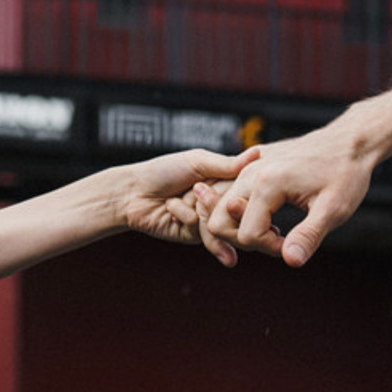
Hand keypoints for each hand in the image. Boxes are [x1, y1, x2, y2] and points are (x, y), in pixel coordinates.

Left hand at [106, 149, 256, 260]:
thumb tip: (257, 155)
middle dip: (217, 200)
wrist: (133, 192)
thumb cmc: (162, 171)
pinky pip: (198, 229)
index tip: (235, 183)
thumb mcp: (197, 161)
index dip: (243, 189)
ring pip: (219, 223)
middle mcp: (217, 203)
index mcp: (222, 183)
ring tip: (185, 196)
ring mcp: (206, 221)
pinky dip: (182, 214)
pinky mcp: (193, 236)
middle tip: (197, 189)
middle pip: (236, 210)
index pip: (247, 190)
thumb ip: (228, 165)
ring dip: (199, 209)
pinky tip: (170, 207)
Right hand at [215, 120, 377, 266]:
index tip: (293, 242)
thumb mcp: (334, 209)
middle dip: (243, 240)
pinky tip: (270, 218)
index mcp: (266, 183)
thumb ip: (308, 236)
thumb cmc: (345, 173)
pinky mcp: (251, 167)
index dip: (269, 248)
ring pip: (219, 209)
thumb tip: (291, 261)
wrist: (349, 142)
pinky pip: (229, 195)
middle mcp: (249, 173)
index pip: (247, 235)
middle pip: (218, 222)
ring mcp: (247, 168)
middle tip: (277, 239)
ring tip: (274, 229)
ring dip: (240, 227)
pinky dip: (241, 214)